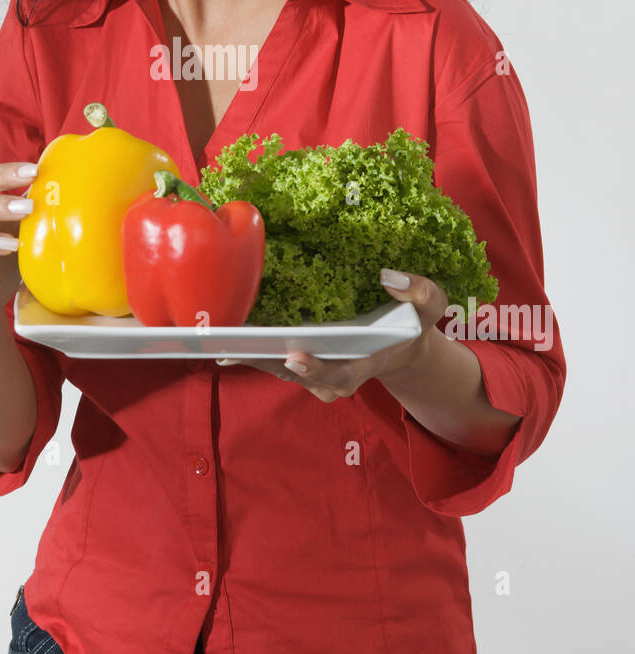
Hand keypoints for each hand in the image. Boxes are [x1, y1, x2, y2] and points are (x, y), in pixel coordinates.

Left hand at [214, 268, 448, 402]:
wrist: (400, 342)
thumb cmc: (414, 324)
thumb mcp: (432, 306)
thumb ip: (421, 293)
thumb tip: (389, 277)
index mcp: (365, 364)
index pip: (339, 376)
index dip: (317, 371)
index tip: (297, 357)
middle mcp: (335, 375)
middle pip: (296, 375)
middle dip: (267, 362)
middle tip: (237, 347)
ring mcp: (315, 370)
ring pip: (278, 367)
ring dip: (250, 356)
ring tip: (221, 339)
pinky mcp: (299, 359)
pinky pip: (272, 357)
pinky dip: (249, 347)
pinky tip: (223, 336)